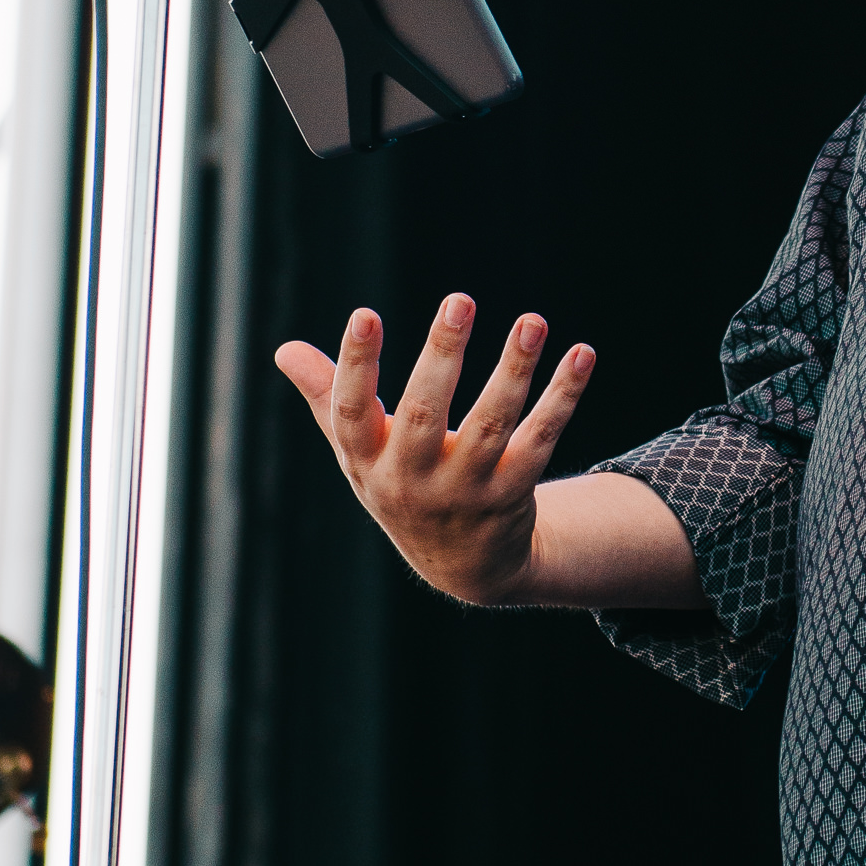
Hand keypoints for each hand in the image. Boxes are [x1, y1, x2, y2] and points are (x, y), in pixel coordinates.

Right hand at [275, 296, 594, 601]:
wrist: (462, 566)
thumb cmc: (401, 487)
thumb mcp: (358, 454)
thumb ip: (327, 397)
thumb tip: (284, 349)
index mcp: (367, 462)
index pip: (353, 413)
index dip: (357, 366)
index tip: (365, 314)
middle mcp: (413, 479)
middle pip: (425, 414)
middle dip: (442, 355)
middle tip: (459, 299)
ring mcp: (466, 490)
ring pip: (493, 424)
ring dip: (514, 370)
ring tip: (532, 321)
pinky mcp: (513, 493)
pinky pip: (541, 440)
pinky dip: (563, 397)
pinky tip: (582, 355)